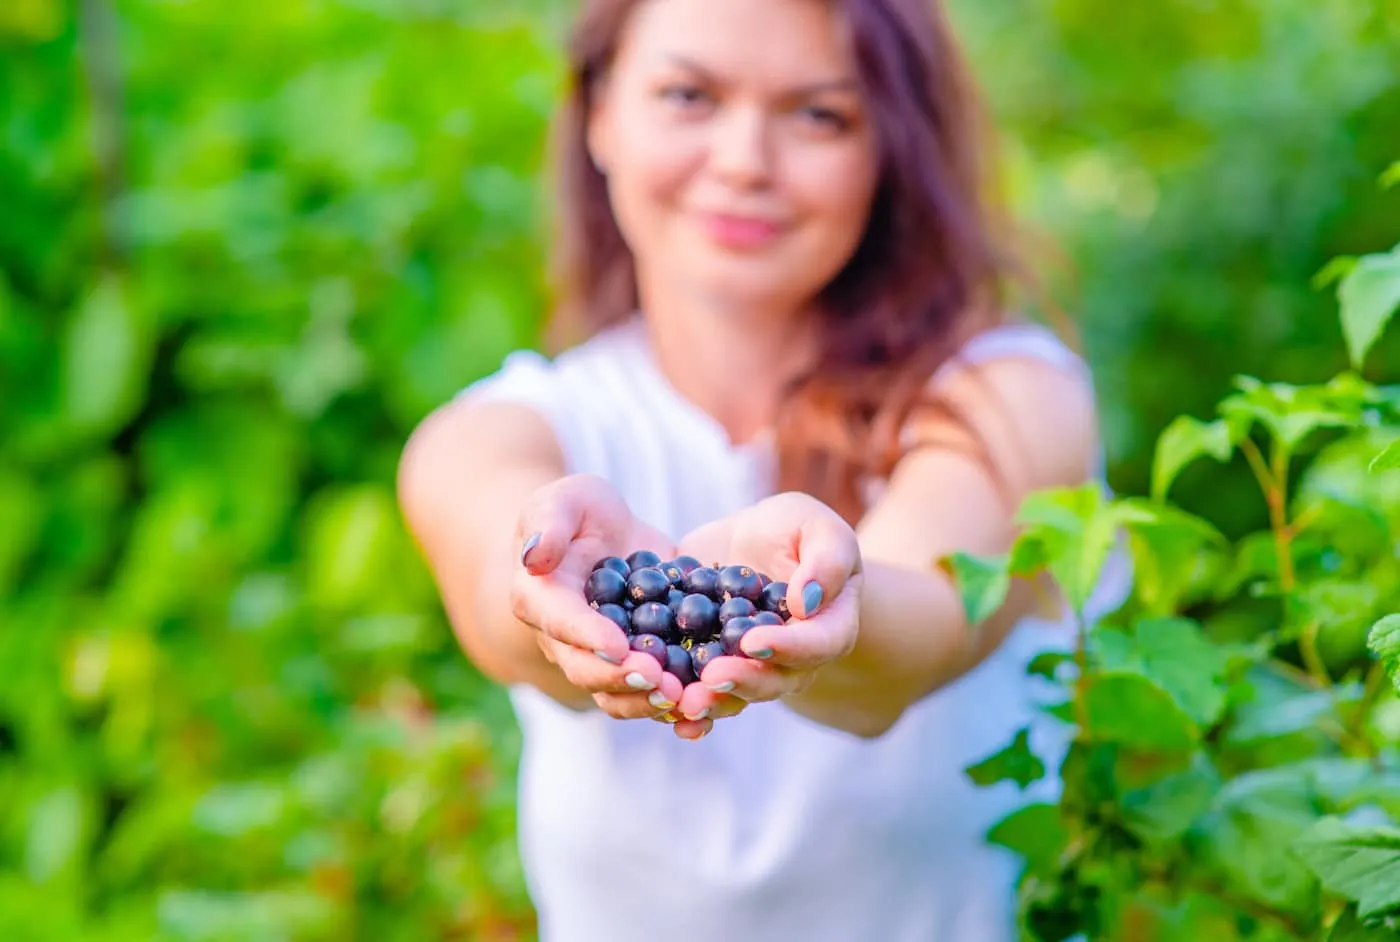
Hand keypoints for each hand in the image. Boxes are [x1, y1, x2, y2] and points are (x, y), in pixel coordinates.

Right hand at [510, 474, 687, 718]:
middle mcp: (564, 640)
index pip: (561, 622)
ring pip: (615, 694)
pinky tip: (704, 706)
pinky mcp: (635, 664)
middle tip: (660, 680)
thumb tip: (534, 557)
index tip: (618, 646)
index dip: (588, 637)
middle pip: (586, 670)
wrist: (605, 533)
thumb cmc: (578, 511)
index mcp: (541, 600)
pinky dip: (675, 705)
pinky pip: (649, 692)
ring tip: (682, 696)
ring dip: (646, 701)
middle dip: (622, 679)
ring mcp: (600, 658)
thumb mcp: (566, 499)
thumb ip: (549, 523)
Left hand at [669, 492, 862, 739]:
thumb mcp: (815, 526)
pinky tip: (666, 712)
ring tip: (684, 701)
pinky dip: (685, 706)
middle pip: (775, 681)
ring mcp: (752, 669)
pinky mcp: (715, 666)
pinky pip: (704, 692)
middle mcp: (794, 660)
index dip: (788, 648)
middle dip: (742, 681)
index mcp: (828, 627)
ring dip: (711, 702)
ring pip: (737, 696)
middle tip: (711, 677)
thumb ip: (825, 559)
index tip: (753, 642)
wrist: (751, 540)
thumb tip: (807, 601)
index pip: (817, 644)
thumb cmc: (794, 530)